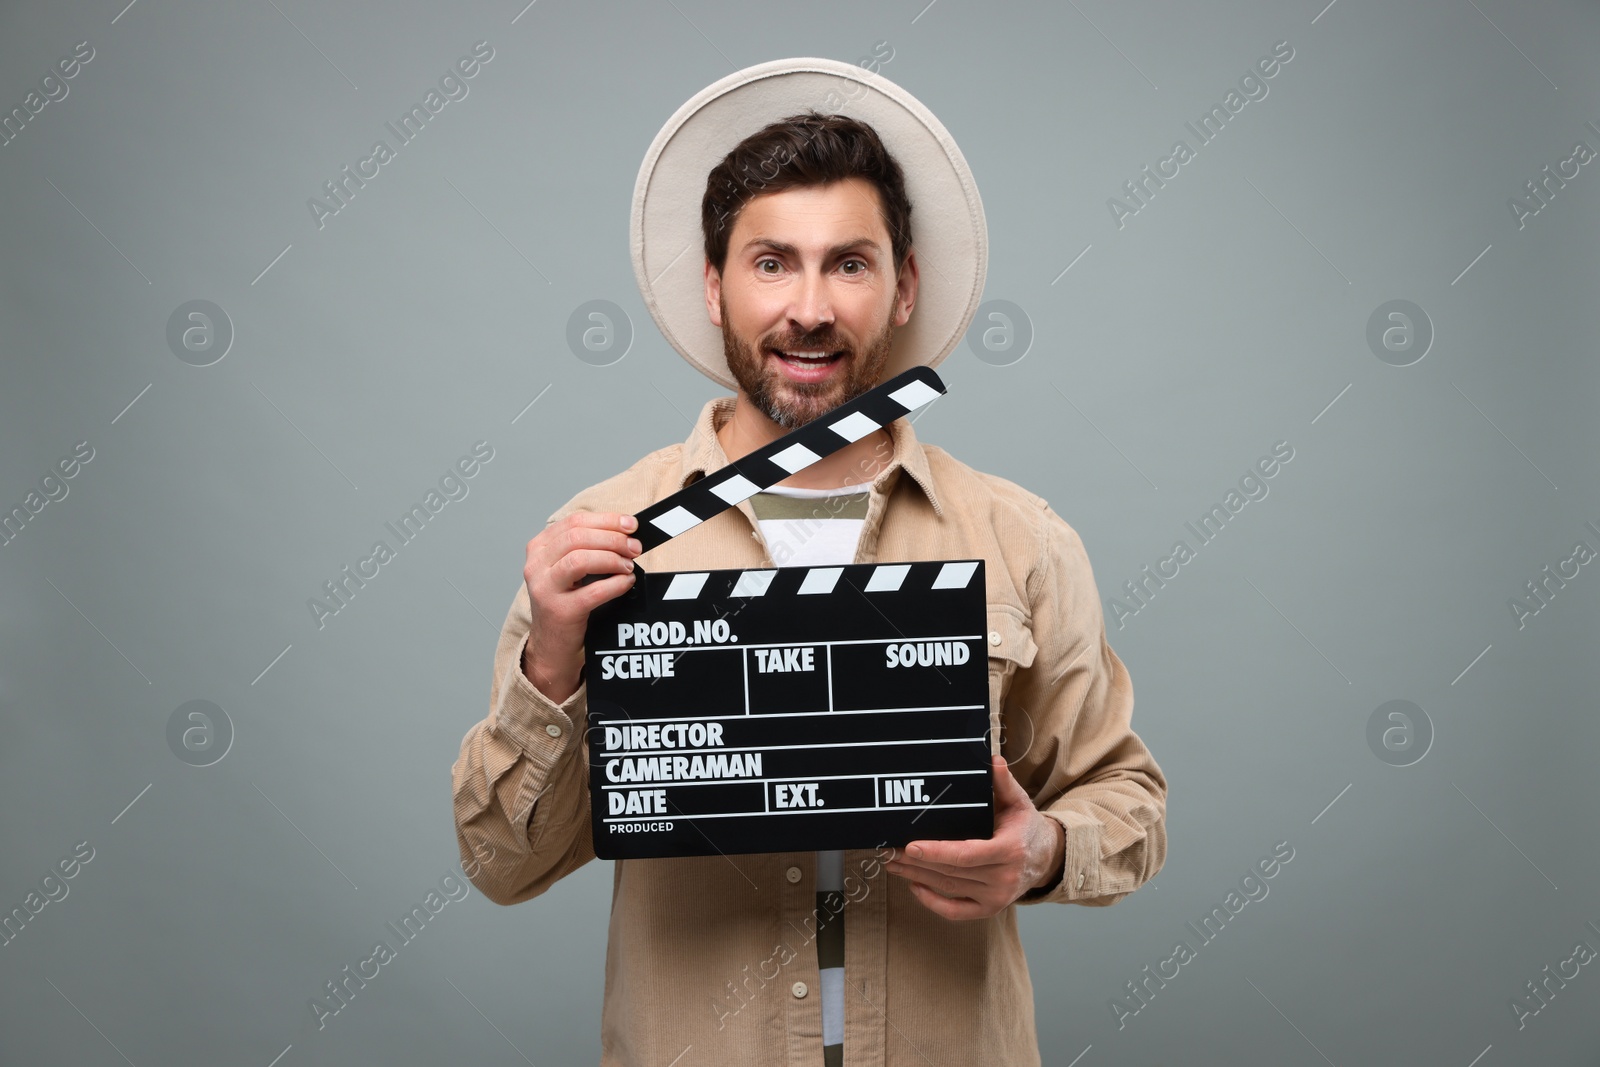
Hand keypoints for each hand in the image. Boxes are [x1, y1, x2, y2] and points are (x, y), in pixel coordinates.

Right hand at [521, 511, 641, 701]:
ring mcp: (545, 588)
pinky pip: (592, 592)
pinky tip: (626, 582)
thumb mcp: (569, 570)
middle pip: (578, 537)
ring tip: (628, 565)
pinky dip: (615, 584)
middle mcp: (537, 565)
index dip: (607, 520)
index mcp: (540, 548)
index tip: (631, 524)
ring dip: (612, 558)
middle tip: (635, 547)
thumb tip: (626, 533)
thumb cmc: (566, 602)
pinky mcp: (559, 611)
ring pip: (580, 559)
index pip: (574, 522)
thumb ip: (589, 548)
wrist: (551, 645)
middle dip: (613, 539)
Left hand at [884, 755, 1064, 919]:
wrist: (1046, 858)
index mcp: (1009, 850)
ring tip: (893, 863)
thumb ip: (1004, 782)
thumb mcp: (1019, 802)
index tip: (911, 845)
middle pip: (951, 872)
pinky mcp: (990, 909)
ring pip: (949, 888)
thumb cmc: (1026, 827)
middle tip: (889, 850)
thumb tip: (992, 760)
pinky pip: (956, 912)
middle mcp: (1003, 878)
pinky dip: (932, 902)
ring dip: (917, 877)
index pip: (966, 854)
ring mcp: (997, 897)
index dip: (936, 852)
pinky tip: (914, 886)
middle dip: (916, 862)